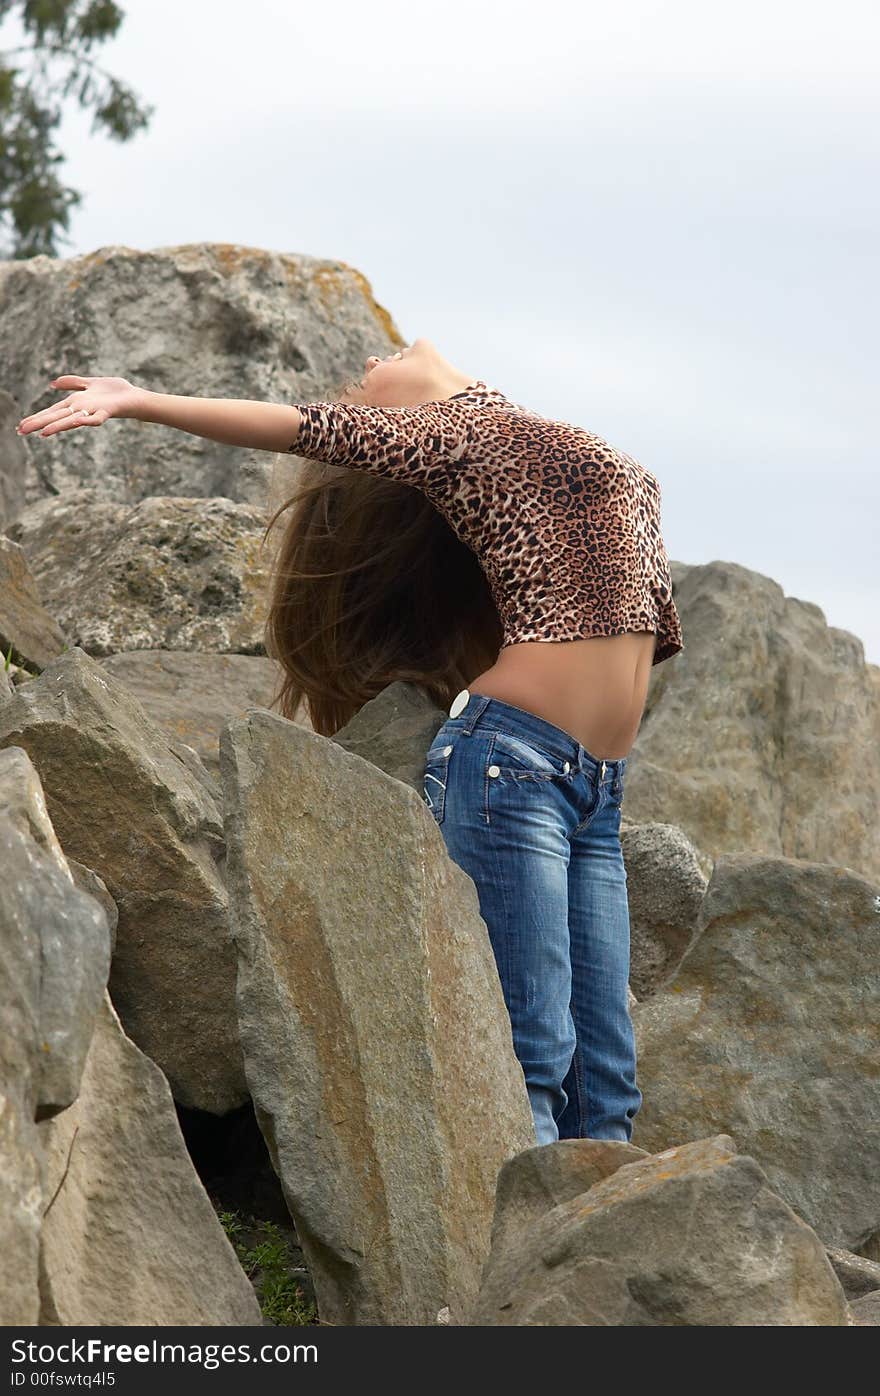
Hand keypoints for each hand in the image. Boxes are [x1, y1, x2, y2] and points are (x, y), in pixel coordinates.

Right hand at [16, 375, 142, 437]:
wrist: (135, 397)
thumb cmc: (115, 392)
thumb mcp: (89, 383)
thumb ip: (72, 383)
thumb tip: (51, 384)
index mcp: (75, 403)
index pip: (51, 411)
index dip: (36, 418)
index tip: (21, 426)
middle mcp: (81, 410)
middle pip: (56, 417)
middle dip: (38, 424)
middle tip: (21, 432)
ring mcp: (93, 412)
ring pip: (71, 421)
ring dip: (57, 426)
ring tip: (42, 433)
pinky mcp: (107, 412)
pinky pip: (95, 419)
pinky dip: (86, 421)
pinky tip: (75, 421)